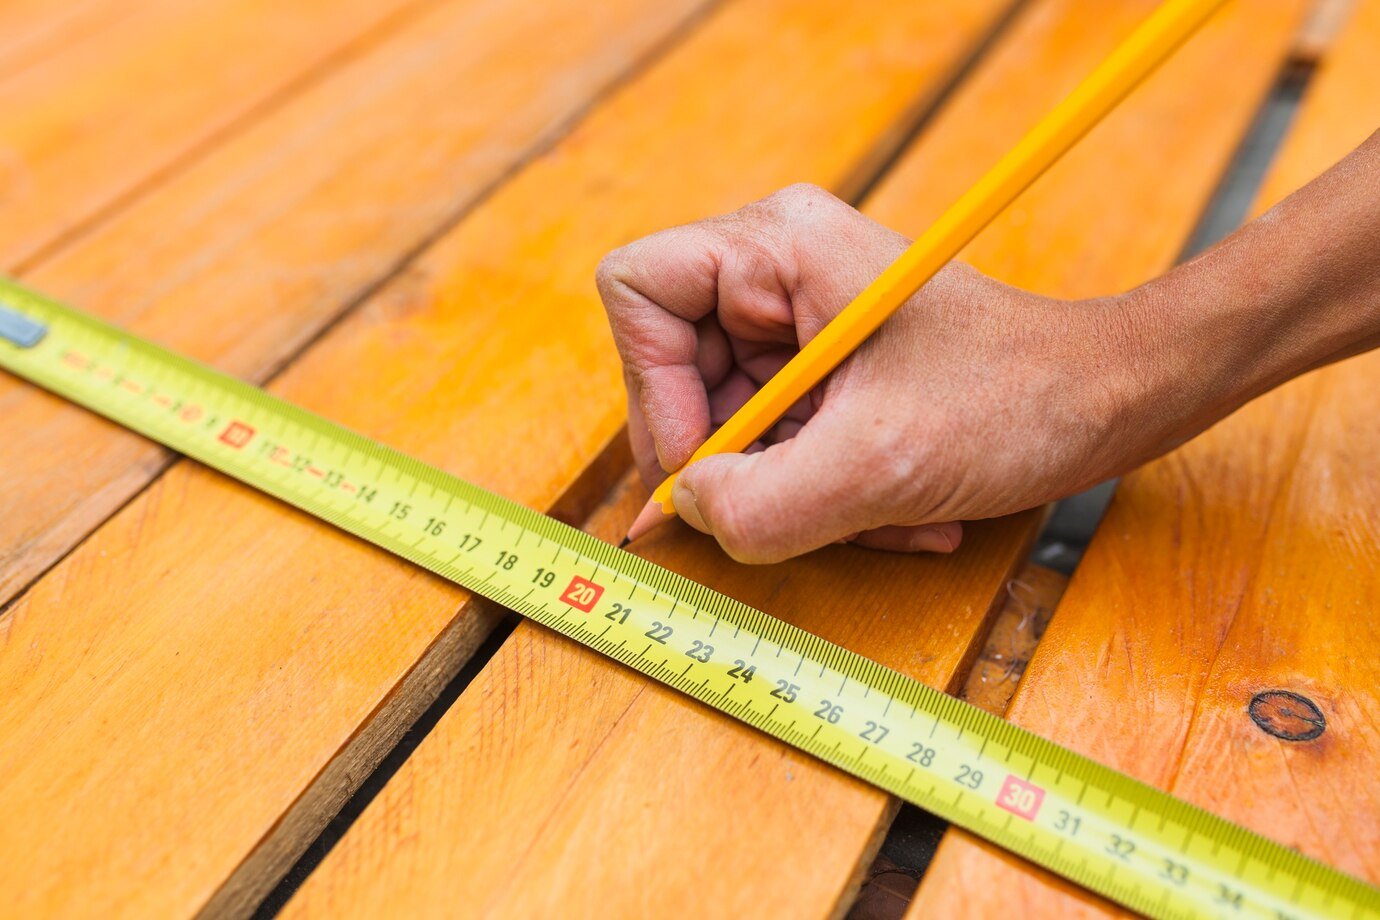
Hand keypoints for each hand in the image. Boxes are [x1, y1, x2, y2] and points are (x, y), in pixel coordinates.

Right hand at [597, 184, 1173, 562]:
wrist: (1111, 401)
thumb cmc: (1019, 400)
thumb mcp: (880, 466)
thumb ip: (760, 504)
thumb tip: (686, 512)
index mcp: (781, 246)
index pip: (638, 291)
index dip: (652, 388)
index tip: (706, 464)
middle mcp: (778, 269)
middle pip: (676, 372)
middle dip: (733, 461)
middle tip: (783, 512)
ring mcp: (800, 318)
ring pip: (729, 421)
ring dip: (787, 491)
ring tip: (869, 515)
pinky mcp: (825, 364)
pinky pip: (779, 439)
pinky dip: (819, 490)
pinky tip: (891, 512)